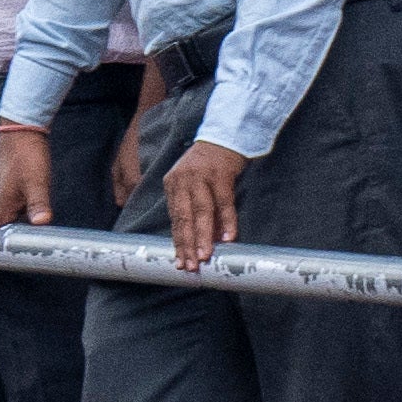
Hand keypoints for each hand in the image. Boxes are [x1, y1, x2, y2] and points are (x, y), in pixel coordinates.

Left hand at [162, 138, 247, 269]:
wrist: (226, 136)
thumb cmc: (210, 165)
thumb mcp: (196, 184)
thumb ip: (197, 208)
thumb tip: (205, 238)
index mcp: (173, 185)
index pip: (175, 219)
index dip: (178, 241)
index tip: (179, 261)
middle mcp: (183, 181)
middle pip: (184, 218)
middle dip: (186, 244)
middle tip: (189, 265)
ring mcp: (201, 177)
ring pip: (201, 211)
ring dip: (203, 235)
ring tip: (204, 255)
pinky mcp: (220, 174)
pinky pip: (224, 202)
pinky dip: (227, 220)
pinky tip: (228, 237)